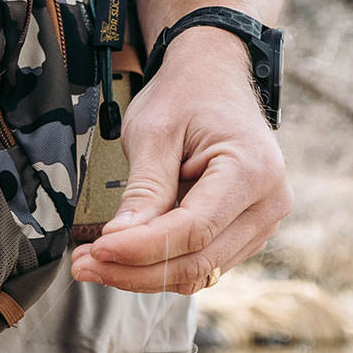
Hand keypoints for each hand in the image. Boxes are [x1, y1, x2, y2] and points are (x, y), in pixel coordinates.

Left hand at [70, 29, 290, 293]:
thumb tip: (119, 240)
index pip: (194, 229)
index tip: (97, 250)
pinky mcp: (245, 231)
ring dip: (143, 275)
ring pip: (200, 271)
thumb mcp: (154, 132)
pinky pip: (202, 261)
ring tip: (93, 263)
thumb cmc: (187, 95)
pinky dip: (160, 265)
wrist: (213, 77)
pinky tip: (122, 256)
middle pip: (199, 261)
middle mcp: (269, 202)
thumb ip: (143, 189)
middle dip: (135, 270)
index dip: (142, 248)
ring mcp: (262, 220)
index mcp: (252, 170)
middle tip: (83, 266)